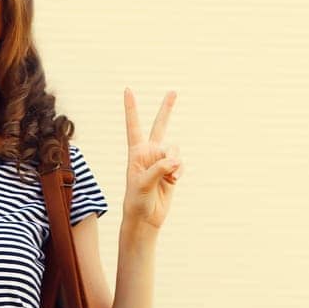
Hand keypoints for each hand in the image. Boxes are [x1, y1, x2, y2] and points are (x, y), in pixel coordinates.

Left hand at [121, 87, 181, 232]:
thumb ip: (159, 169)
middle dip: (167, 109)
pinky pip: (180, 163)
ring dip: (174, 163)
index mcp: (136, 152)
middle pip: (159, 126)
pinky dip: (179, 172)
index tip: (127, 90)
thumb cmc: (137, 201)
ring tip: (169, 178)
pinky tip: (173, 182)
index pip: (133, 126)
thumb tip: (175, 160)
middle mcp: (149, 153)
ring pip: (174, 149)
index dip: (131, 108)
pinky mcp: (172, 169)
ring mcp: (161, 160)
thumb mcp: (143, 184)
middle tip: (173, 92)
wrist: (145, 217)